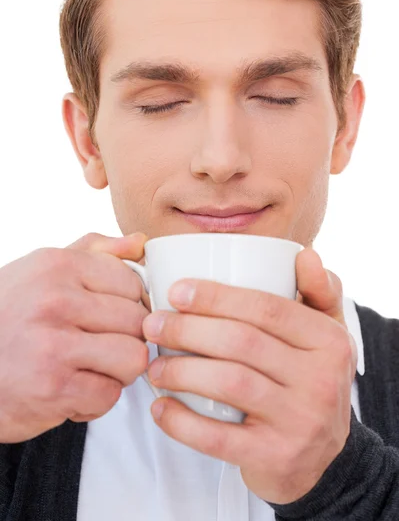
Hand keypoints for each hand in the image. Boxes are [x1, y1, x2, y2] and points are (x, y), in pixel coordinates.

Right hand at [0, 232, 149, 442]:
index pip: (132, 282)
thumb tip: (140, 243)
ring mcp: (53, 346)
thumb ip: (95, 251)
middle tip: (98, 344)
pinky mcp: (53, 389)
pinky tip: (71, 390)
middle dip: (126, 338)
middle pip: (137, 321)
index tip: (112, 315)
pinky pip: (110, 394)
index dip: (130, 303)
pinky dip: (94, 400)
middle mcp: (55, 301)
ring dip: (117, 371)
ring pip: (134, 358)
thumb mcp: (42, 271)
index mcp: (57, 265)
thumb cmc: (8, 318)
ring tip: (89, 367)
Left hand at [142, 248, 356, 504]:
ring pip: (228, 383)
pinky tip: (160, 408)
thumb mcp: (326, 334)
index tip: (175, 292)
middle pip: (241, 342)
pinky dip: (181, 422)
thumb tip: (304, 254)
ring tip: (153, 367)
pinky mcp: (276, 457)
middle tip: (153, 326)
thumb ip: (318, 291)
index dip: (216, 297)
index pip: (267, 308)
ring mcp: (300, 421)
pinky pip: (219, 438)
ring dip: (180, 371)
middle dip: (187, 329)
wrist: (325, 458)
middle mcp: (321, 380)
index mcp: (329, 340)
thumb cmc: (309, 380)